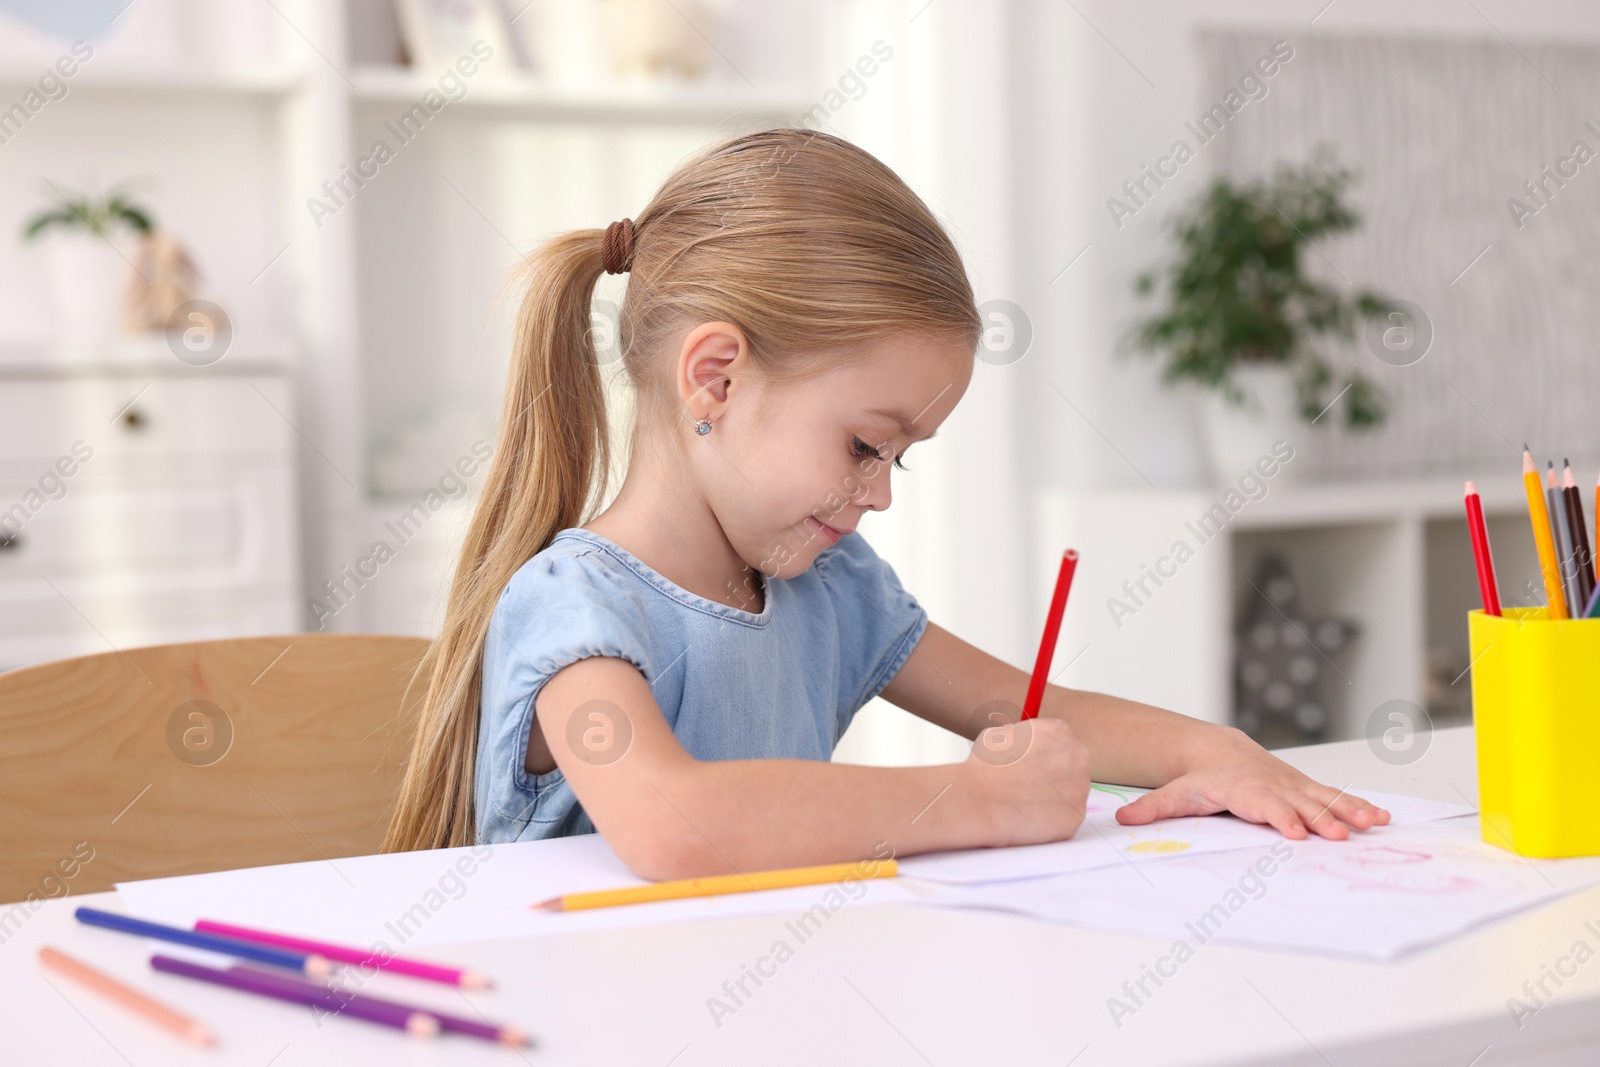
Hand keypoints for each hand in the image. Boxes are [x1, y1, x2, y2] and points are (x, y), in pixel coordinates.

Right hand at [964, 717, 1091, 846]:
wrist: (981, 799)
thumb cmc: (985, 767)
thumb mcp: (1001, 735)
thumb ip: (1023, 740)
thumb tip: (1025, 747)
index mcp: (1059, 731)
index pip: (1060, 741)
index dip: (1042, 755)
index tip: (1030, 765)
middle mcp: (1077, 756)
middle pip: (1071, 767)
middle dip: (1054, 776)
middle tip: (1029, 786)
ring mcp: (1080, 788)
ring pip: (1070, 794)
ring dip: (1052, 799)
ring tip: (1023, 803)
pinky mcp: (1076, 816)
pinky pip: (1065, 818)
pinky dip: (1049, 820)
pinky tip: (1028, 818)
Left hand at [1114, 727, 1390, 839]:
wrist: (1218, 752)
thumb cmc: (1198, 779)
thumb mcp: (1174, 793)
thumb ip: (1152, 809)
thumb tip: (1122, 822)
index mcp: (1242, 789)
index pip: (1263, 804)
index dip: (1280, 817)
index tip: (1296, 832)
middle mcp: (1272, 785)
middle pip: (1300, 803)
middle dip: (1321, 819)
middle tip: (1339, 836)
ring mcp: (1292, 785)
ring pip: (1324, 797)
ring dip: (1349, 810)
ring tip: (1373, 824)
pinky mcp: (1306, 788)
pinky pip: (1336, 796)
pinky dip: (1360, 805)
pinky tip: (1383, 818)